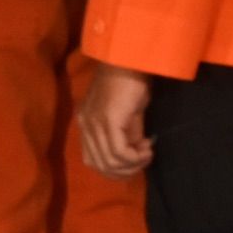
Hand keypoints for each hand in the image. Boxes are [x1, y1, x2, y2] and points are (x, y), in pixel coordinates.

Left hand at [77, 63, 155, 179]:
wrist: (130, 60)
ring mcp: (94, 123)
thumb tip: (134, 156)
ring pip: (110, 162)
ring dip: (133, 164)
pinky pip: (119, 152)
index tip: (136, 159)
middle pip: (100, 166)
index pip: (93, 160)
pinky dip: (135, 157)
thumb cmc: (130, 83)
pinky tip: (147, 148)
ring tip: (147, 152)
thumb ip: (125, 136)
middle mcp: (85, 125)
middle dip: (125, 171)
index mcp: (85, 123)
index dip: (116, 168)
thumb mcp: (126, 116)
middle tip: (144, 160)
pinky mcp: (107, 121)